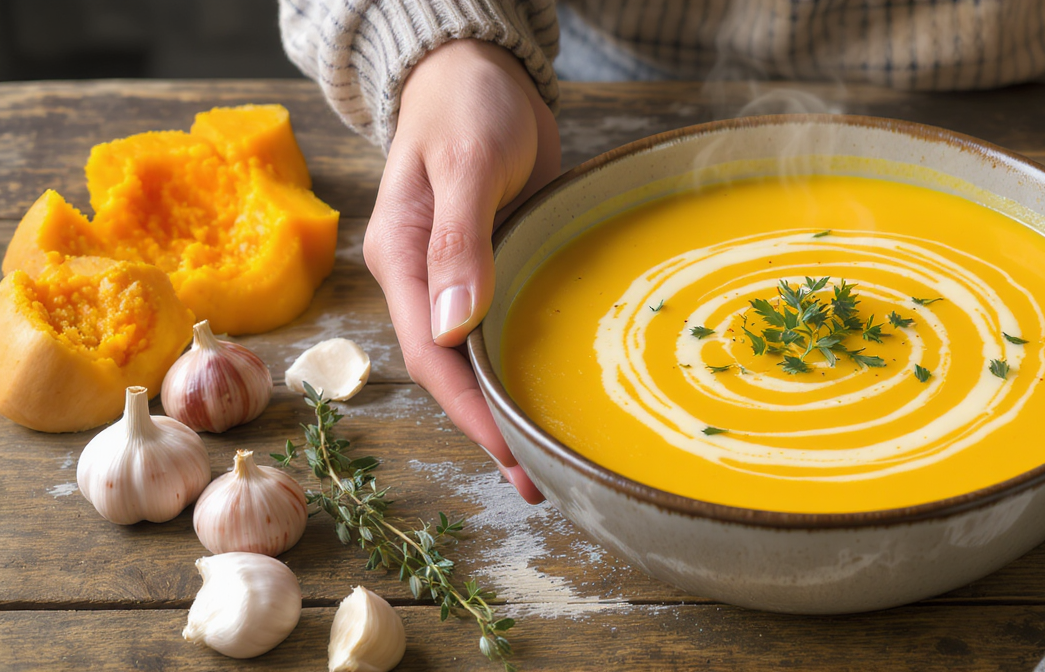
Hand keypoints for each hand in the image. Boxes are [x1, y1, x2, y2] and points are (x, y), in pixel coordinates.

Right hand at [363, 39, 560, 502]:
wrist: (479, 69)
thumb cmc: (465, 104)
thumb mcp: (464, 163)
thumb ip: (459, 238)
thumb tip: (457, 324)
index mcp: (401, 261)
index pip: (431, 355)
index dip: (469, 410)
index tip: (513, 452)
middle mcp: (423, 281)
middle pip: (451, 373)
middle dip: (490, 430)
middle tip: (541, 481)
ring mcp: (457, 278)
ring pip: (478, 360)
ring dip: (508, 410)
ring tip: (552, 461)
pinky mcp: (493, 268)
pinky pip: (504, 331)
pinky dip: (525, 370)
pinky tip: (554, 397)